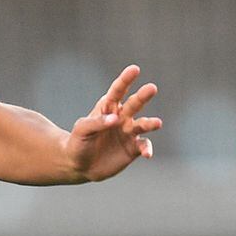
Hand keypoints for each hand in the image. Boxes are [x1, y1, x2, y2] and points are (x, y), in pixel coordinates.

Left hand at [65, 65, 160, 182]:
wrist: (80, 165)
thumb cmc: (78, 142)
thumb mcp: (82, 130)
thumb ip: (96, 122)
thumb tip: (115, 119)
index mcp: (108, 108)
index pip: (118, 91)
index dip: (126, 80)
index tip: (134, 69)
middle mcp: (122, 117)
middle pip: (134, 104)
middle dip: (143, 96)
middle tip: (151, 88)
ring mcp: (129, 132)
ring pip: (143, 124)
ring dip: (150, 123)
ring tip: (157, 123)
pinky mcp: (134, 148)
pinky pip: (144, 145)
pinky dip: (147, 148)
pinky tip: (147, 154)